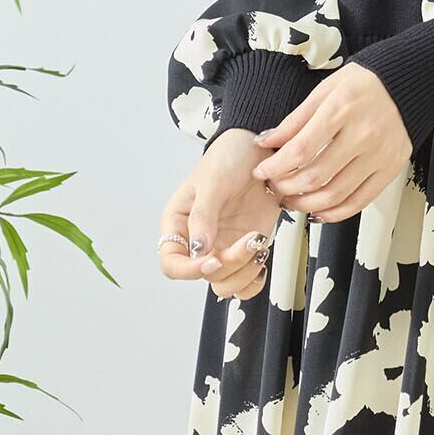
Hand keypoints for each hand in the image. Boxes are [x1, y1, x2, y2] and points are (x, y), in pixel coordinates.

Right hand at [157, 128, 281, 299]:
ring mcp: (222, 246)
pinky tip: (261, 257)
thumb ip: (203, 215)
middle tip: (250, 240)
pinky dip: (254, 280)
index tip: (214, 260)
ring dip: (244, 273)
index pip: (172, 263)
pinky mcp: (244, 249)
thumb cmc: (229, 158)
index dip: (190, 270)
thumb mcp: (213, 180)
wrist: (260, 151)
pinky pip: (244, 281)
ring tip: (258, 245)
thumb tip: (198, 250)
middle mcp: (198, 240)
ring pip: (225, 283)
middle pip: (204, 276)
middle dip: (229, 264)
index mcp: (178, 223)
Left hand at [250, 61, 411, 222]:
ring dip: (306, 204)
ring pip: (336, 194)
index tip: (261, 171)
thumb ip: (295, 119)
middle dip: (286, 187)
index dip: (275, 166)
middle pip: (316, 175)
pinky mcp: (391, 168)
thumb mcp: (326, 89)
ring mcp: (380, 154)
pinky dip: (336, 213)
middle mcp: (364, 133)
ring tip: (291, 200)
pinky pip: (360, 201)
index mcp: (342, 108)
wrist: (410, 81)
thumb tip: (266, 142)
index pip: (301, 149)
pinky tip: (319, 210)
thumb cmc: (366, 81)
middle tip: (273, 187)